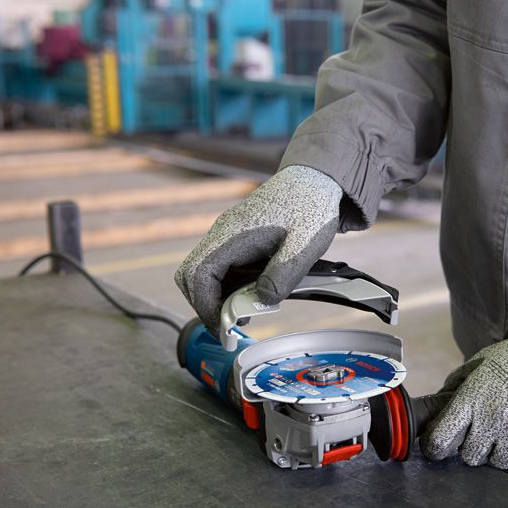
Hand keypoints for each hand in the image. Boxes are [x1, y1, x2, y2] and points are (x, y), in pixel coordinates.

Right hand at [175, 165, 342, 330]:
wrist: (316, 180)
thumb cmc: (311, 207)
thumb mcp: (305, 244)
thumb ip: (284, 275)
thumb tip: (261, 301)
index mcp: (232, 234)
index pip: (199, 275)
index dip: (206, 306)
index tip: (226, 327)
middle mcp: (222, 234)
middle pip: (191, 276)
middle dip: (207, 305)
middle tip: (231, 326)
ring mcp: (227, 236)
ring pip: (205, 274)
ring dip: (219, 297)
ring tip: (246, 314)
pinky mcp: (237, 240)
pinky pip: (222, 268)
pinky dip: (230, 287)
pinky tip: (253, 296)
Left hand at [421, 308, 507, 474]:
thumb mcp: (486, 359)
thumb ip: (460, 381)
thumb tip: (442, 399)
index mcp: (474, 399)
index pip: (440, 440)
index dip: (437, 445)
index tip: (440, 445)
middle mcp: (494, 424)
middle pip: (471, 457)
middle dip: (478, 444)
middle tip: (495, 425)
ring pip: (501, 462)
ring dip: (507, 447)